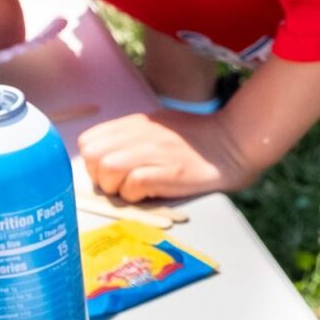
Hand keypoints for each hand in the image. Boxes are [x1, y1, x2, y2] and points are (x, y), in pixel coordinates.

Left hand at [77, 107, 247, 200]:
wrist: (231, 143)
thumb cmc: (195, 140)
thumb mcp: (158, 128)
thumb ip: (131, 138)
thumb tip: (105, 159)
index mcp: (134, 124)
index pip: (88, 141)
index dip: (92, 162)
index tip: (107, 173)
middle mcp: (139, 134)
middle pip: (91, 156)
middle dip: (98, 176)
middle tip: (118, 185)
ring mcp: (153, 152)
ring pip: (108, 169)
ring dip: (115, 187)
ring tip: (133, 191)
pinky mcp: (167, 171)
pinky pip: (133, 185)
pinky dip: (135, 195)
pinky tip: (148, 194)